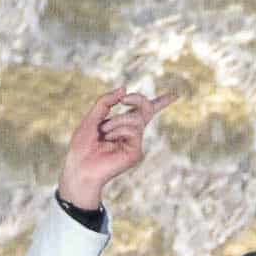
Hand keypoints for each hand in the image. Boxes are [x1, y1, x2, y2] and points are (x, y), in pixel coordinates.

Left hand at [55, 87, 176, 210]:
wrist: (79, 167)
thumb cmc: (83, 145)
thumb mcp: (92, 117)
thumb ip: (105, 102)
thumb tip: (124, 89)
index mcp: (123, 124)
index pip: (145, 111)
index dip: (161, 102)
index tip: (175, 95)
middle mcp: (132, 133)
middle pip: (146, 109)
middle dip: (138, 99)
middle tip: (124, 99)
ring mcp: (135, 143)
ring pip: (136, 119)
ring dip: (117, 121)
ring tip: (104, 132)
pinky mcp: (136, 153)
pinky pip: (133, 131)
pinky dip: (119, 131)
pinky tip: (109, 140)